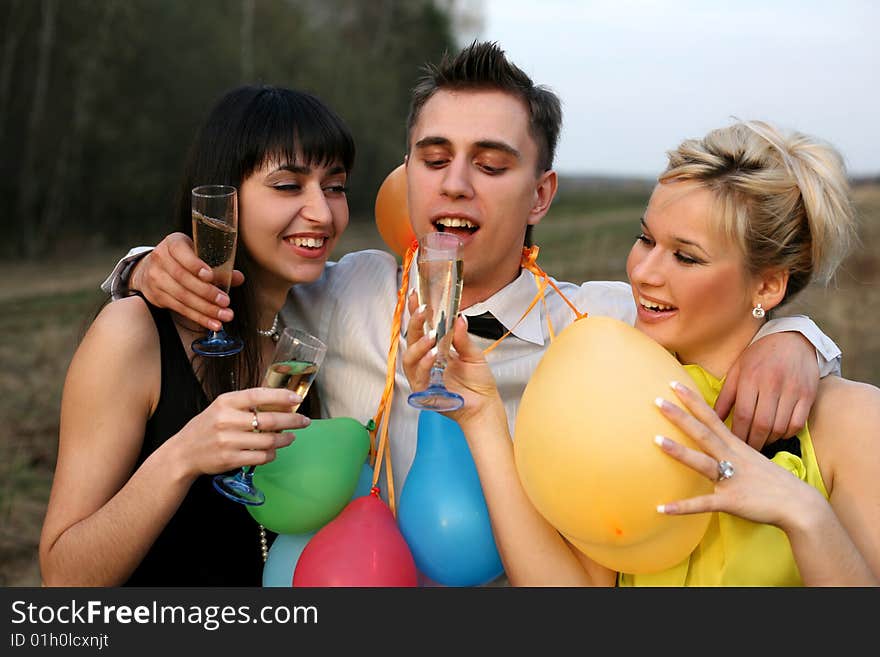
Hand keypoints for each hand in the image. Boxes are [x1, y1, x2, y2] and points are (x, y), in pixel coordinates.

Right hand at [131, 232, 244, 330]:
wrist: (152, 269)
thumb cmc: (183, 259)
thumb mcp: (197, 254)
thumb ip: (218, 265)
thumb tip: (238, 277)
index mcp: (173, 243)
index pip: (180, 251)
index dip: (195, 264)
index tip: (210, 276)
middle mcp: (161, 259)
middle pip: (183, 278)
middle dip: (207, 292)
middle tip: (225, 301)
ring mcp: (156, 279)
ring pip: (183, 296)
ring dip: (206, 309)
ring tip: (224, 315)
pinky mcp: (157, 296)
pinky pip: (181, 309)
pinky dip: (199, 318)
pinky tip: (214, 323)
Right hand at [173, 387, 309, 477]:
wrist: (183, 453)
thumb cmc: (207, 427)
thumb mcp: (221, 407)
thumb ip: (246, 403)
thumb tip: (281, 401)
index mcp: (225, 402)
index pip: (258, 395)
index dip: (281, 396)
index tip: (297, 399)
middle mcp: (226, 420)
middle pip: (269, 420)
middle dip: (292, 420)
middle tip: (304, 421)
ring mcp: (228, 441)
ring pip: (268, 441)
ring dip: (285, 439)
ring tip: (290, 437)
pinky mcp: (230, 459)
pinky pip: (261, 457)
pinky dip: (272, 454)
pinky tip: (273, 450)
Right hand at [401, 292, 501, 423]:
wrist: (485, 405)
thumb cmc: (478, 382)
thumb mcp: (473, 354)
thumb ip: (462, 337)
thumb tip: (458, 317)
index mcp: (434, 350)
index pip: (421, 328)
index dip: (415, 313)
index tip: (415, 295)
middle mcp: (425, 362)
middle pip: (410, 339)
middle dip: (414, 323)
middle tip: (422, 309)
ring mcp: (422, 377)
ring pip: (409, 358)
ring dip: (419, 345)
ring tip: (431, 336)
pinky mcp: (424, 391)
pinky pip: (419, 376)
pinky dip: (425, 364)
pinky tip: (434, 355)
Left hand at [654, 380, 821, 529]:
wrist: (800, 504)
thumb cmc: (773, 481)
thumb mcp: (753, 456)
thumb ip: (732, 445)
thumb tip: (715, 437)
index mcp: (735, 445)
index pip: (711, 417)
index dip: (693, 401)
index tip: (674, 384)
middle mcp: (732, 457)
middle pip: (703, 433)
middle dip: (680, 416)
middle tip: (657, 401)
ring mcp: (731, 478)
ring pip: (702, 462)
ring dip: (679, 451)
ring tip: (656, 440)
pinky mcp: (731, 501)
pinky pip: (703, 504)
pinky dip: (682, 507)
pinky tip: (660, 508)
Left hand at [714, 331, 818, 449]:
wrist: (793, 339)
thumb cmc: (758, 356)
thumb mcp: (736, 371)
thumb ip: (725, 397)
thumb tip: (708, 420)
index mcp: (750, 378)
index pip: (742, 414)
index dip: (736, 435)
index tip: (730, 446)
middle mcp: (772, 384)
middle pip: (761, 424)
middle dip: (752, 442)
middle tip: (746, 452)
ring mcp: (792, 390)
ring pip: (780, 426)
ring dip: (769, 440)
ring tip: (760, 443)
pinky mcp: (808, 394)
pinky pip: (797, 423)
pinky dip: (786, 434)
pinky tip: (777, 434)